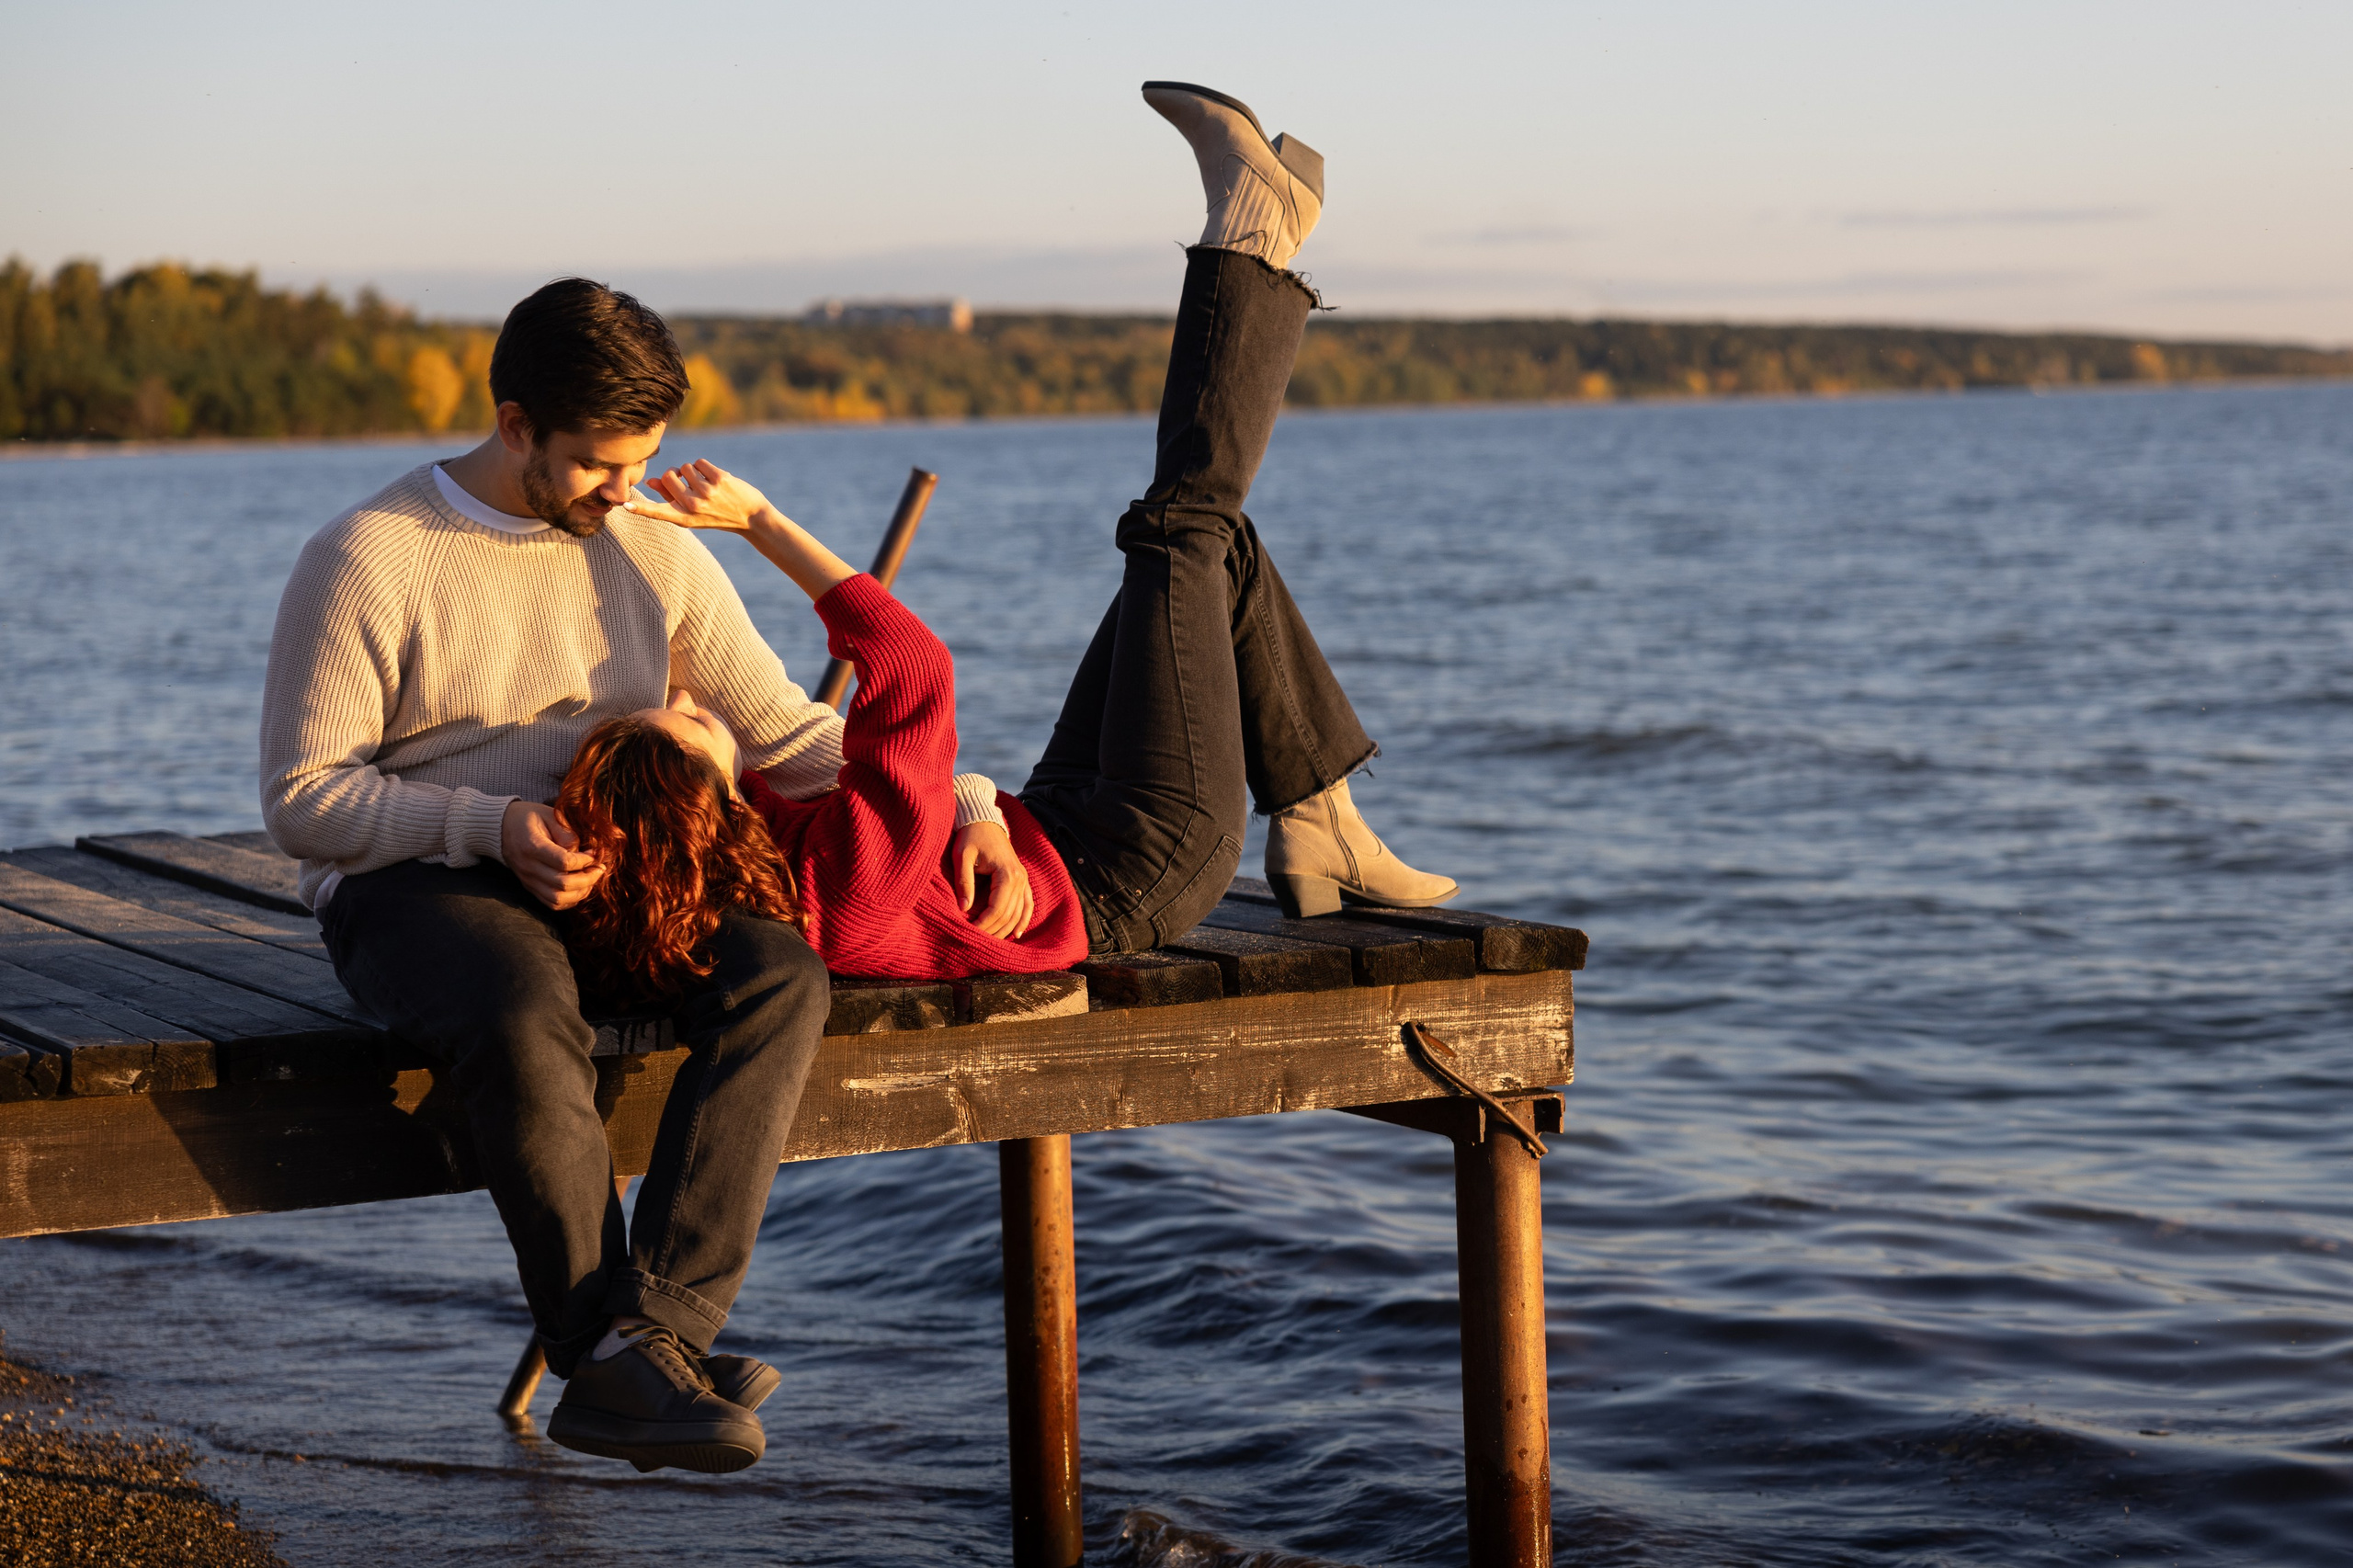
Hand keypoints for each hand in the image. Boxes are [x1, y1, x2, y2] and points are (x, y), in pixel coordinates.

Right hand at [501, 800, 604, 910]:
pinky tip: (580, 887)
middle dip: (588, 878)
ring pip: (557, 899)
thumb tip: (583, 854)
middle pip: (563, 884)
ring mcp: (527, 880)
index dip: (586, 860)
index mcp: (532, 846)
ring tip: (591, 878)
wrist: (501, 827)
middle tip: (599, 868)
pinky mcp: (529, 887)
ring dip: (581, 892)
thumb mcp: (550, 815)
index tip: (595, 853)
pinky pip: (551, 903)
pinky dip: (569, 900)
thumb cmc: (528, 817)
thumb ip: (567, 834)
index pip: (564, 862)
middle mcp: (528, 867)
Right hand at [626, 459, 856, 602]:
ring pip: (684, 467)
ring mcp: (707, 493)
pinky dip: (703, 467)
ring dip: (692, 472)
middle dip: (674, 474)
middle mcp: (693, 507)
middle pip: (668, 476)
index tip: (625, 506)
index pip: (658, 513)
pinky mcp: (720, 479)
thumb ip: (670, 497)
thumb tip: (651, 482)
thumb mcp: (692, 514)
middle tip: (687, 484)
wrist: (752, 518)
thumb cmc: (717, 515)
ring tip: (705, 485)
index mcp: (684, 518)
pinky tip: (714, 479)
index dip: (641, 509)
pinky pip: (698, 462)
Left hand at [951, 820, 1032, 938]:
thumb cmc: (970, 836)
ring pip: (1018, 913)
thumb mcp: (962, 856)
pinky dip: (1023, 920)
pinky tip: (1017, 934)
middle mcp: (1020, 878)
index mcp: (1007, 873)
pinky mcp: (1022, 879)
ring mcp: (1023, 879)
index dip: (984, 924)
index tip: (969, 932)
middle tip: (976, 942)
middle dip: (993, 931)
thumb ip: (964, 881)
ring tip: (992, 943)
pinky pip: (1027, 904)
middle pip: (1009, 914)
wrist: (984, 820)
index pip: (997, 909)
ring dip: (1006, 930)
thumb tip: (963, 909)